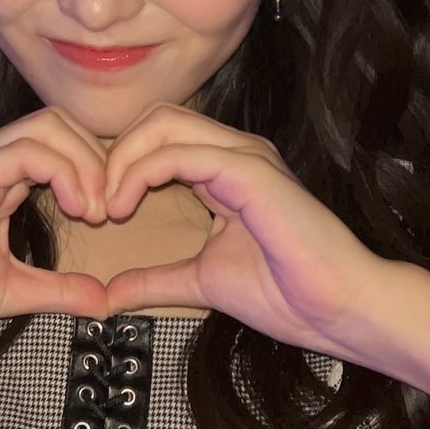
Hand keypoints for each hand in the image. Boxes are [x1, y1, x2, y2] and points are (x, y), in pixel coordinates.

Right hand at [0, 108, 111, 356]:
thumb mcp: (11, 292)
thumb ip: (58, 289)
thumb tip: (104, 300)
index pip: (60, 143)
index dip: (97, 170)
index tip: (112, 217)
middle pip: (61, 122)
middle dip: (100, 160)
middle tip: (112, 210)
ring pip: (50, 126)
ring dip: (89, 164)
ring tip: (96, 210)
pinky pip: (28, 151)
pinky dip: (67, 173)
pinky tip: (79, 209)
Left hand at [101, 105, 388, 362]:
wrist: (337, 309)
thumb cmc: (287, 295)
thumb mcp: (202, 283)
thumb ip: (157, 280)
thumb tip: (112, 293)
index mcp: (228, 170)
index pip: (160, 138)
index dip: (120, 166)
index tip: (96, 212)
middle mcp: (236, 152)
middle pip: (156, 119)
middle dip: (114, 155)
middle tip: (92, 204)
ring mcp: (245, 156)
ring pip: (162, 124)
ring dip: (120, 161)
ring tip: (104, 206)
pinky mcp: (248, 170)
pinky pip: (177, 152)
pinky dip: (139, 173)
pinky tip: (122, 206)